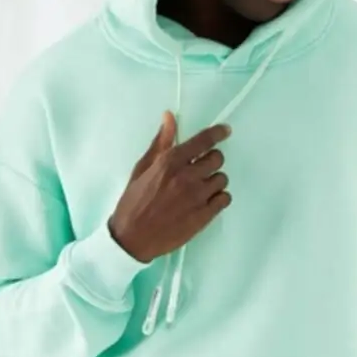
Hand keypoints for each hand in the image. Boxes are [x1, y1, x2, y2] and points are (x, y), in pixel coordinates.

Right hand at [108, 113, 232, 263]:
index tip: (225, 131)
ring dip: (214, 181)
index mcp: (170, 162)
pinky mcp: (204, 216)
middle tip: (200, 169)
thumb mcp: (142, 168)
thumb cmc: (134, 202)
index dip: (217, 133)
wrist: (132, 238)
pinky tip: (207, 202)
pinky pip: (225, 199)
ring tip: (200, 189)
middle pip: (217, 159)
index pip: (203, 141)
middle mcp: (187, 177)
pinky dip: (219, 198)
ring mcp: (197, 197)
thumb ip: (160, 143)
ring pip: (222, 179)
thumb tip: (170, 117)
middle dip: (210, 161)